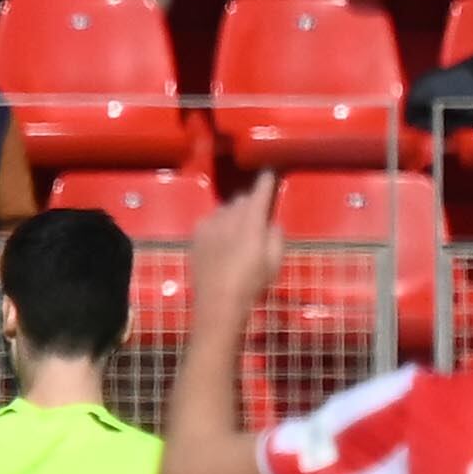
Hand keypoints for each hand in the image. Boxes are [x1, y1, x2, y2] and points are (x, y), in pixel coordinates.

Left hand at [186, 173, 285, 320]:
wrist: (217, 302)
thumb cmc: (251, 284)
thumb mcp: (274, 263)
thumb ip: (276, 238)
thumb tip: (272, 223)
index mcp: (251, 224)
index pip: (260, 193)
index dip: (266, 181)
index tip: (270, 171)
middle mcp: (228, 217)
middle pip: (241, 200)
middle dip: (251, 203)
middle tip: (258, 216)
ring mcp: (209, 224)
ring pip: (226, 209)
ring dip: (234, 214)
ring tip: (239, 232)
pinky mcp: (197, 233)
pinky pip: (211, 219)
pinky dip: (220, 223)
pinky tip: (223, 240)